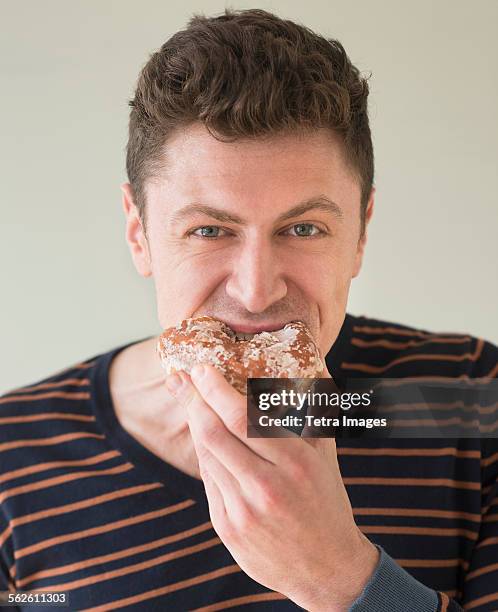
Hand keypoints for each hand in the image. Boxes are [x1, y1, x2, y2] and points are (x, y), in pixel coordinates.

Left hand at [165, 365, 378, 610]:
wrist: (325, 567)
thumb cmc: (326, 501)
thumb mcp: (326, 455)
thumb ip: (313, 411)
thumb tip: (312, 365)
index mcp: (295, 463)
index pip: (243, 418)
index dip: (215, 390)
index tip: (202, 369)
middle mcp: (266, 486)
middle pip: (214, 433)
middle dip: (191, 399)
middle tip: (178, 378)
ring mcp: (243, 510)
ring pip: (206, 455)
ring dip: (194, 423)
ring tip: (187, 400)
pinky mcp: (227, 527)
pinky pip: (208, 480)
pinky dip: (204, 453)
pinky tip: (203, 436)